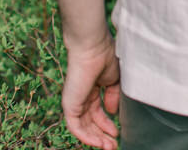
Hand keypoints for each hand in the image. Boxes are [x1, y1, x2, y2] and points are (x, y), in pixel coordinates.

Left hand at [62, 34, 120, 149]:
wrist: (93, 47)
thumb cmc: (105, 56)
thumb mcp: (115, 79)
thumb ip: (114, 96)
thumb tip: (113, 112)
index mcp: (92, 90)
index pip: (97, 113)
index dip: (107, 124)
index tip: (117, 133)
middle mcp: (81, 98)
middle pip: (91, 123)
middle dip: (103, 136)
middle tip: (113, 146)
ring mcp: (74, 102)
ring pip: (84, 128)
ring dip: (96, 139)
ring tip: (109, 147)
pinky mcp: (69, 105)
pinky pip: (76, 127)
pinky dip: (87, 137)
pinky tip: (98, 143)